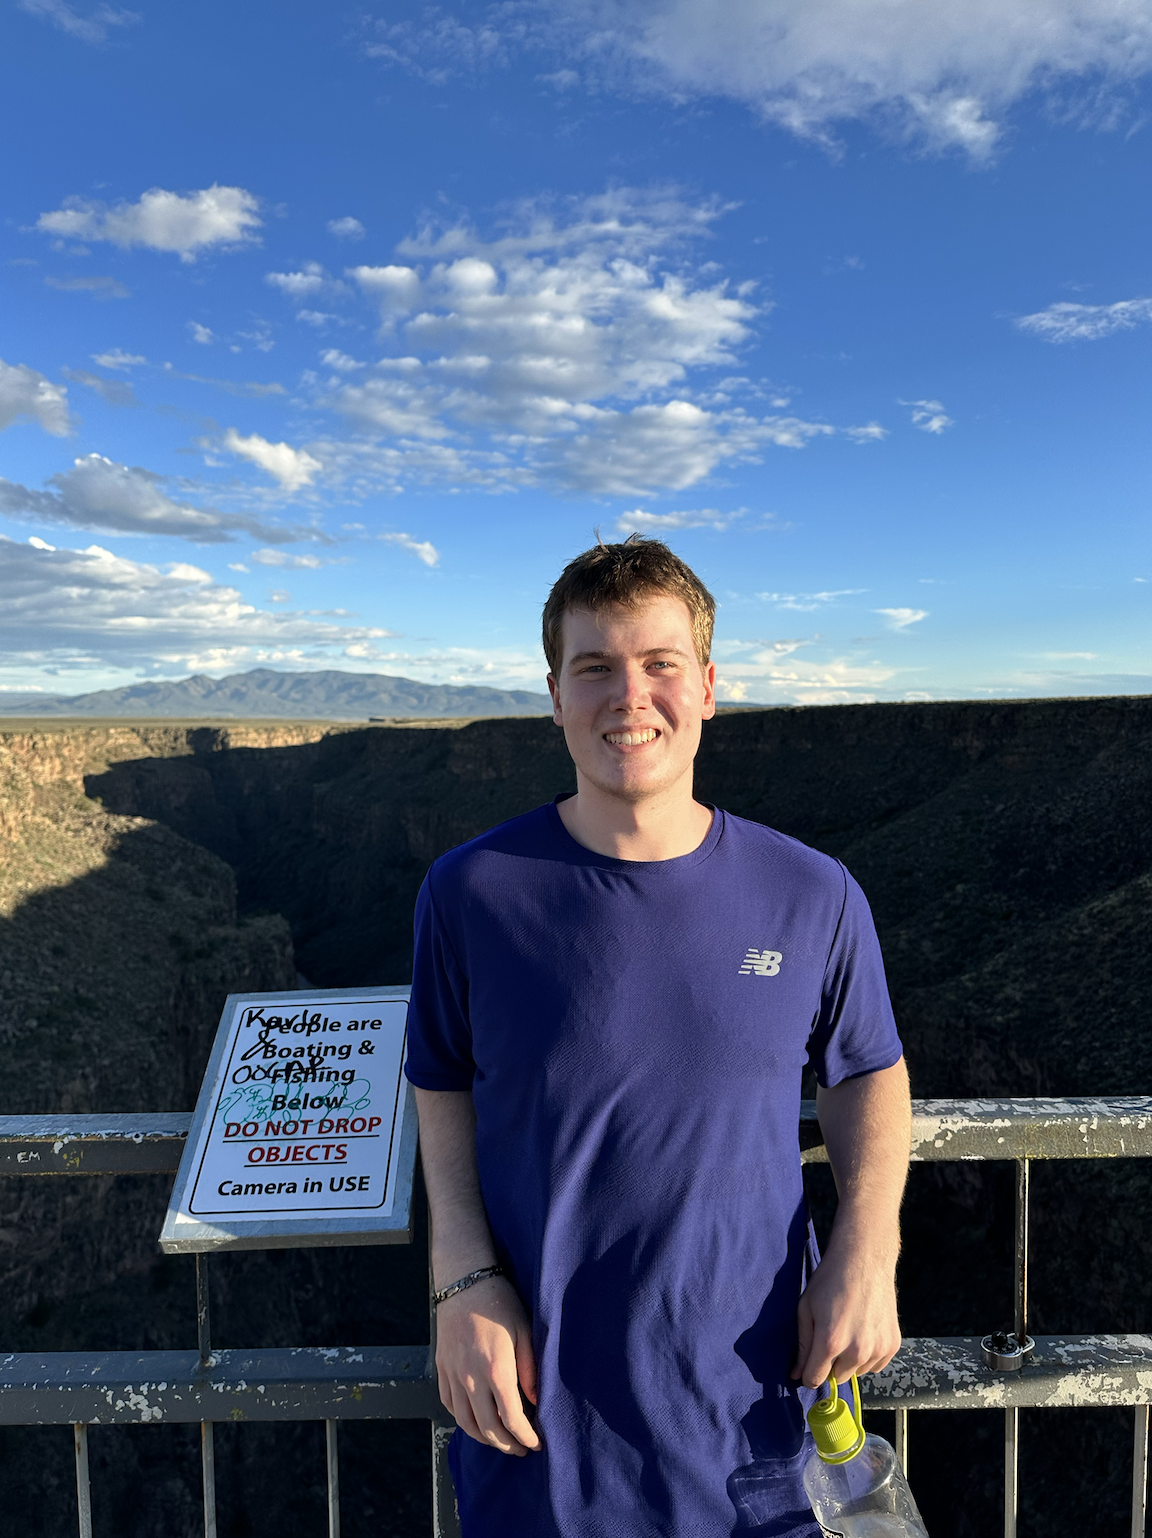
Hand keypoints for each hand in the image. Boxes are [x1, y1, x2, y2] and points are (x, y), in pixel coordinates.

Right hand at [435, 1275, 540, 1455]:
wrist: (464, 1281)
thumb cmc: (499, 1303)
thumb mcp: (525, 1330)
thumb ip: (530, 1369)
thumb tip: (535, 1401)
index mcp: (497, 1370)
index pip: (512, 1419)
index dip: (526, 1437)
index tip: (537, 1444)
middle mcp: (472, 1378)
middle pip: (488, 1428)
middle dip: (507, 1445)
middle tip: (521, 1449)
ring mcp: (453, 1375)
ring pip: (465, 1422)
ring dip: (484, 1438)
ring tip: (500, 1440)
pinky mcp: (442, 1368)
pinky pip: (449, 1404)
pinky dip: (463, 1420)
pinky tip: (475, 1420)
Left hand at [791, 1238, 900, 1388]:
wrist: (865, 1258)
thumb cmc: (830, 1280)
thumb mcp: (806, 1308)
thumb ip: (802, 1345)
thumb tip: (796, 1375)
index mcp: (830, 1342)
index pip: (815, 1379)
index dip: (808, 1373)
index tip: (808, 1362)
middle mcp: (856, 1351)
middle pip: (837, 1377)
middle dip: (830, 1364)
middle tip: (831, 1336)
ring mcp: (878, 1349)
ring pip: (857, 1372)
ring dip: (850, 1360)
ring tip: (849, 1330)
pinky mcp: (893, 1345)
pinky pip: (875, 1365)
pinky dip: (868, 1355)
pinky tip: (864, 1330)